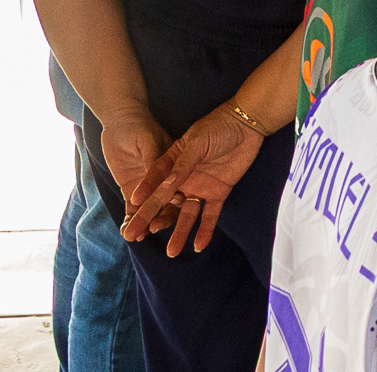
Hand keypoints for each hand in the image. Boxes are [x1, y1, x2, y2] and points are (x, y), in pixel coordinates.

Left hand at [97, 108, 171, 235]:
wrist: (121, 121)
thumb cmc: (138, 127)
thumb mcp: (147, 141)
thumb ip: (153, 160)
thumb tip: (163, 180)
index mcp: (172, 167)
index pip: (177, 188)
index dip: (176, 201)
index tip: (174, 211)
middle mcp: (164, 180)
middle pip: (167, 203)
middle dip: (162, 218)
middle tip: (153, 228)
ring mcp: (146, 187)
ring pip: (150, 210)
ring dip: (145, 223)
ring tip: (136, 235)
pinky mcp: (130, 189)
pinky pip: (131, 209)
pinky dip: (130, 220)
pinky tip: (126, 230)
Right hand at [124, 104, 265, 255]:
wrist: (247, 123)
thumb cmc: (217, 127)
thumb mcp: (196, 143)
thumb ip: (181, 165)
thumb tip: (164, 186)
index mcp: (172, 162)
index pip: (154, 182)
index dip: (142, 195)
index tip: (129, 209)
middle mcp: (183, 178)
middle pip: (164, 203)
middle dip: (149, 219)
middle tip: (133, 237)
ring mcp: (200, 187)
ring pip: (186, 214)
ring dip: (179, 232)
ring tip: (171, 252)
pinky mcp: (218, 192)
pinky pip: (210, 215)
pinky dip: (205, 230)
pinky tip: (198, 246)